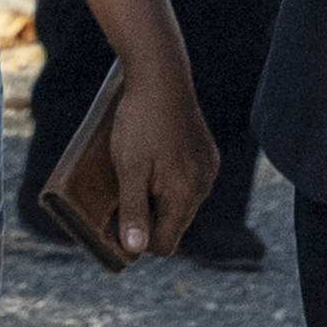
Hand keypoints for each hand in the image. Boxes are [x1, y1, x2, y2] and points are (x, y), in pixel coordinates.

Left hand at [101, 59, 218, 259]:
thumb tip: (135, 249)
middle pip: (173, 225)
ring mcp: (208, 170)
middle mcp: (202, 187)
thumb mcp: (129, 169)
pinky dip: (171, 181)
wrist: (162, 77)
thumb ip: (134, 210)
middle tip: (124, 192)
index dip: (139, 241)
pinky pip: (189, 183)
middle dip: (149, 218)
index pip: (165, 244)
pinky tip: (156, 159)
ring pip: (181, 204)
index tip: (118, 223)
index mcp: (184, 195)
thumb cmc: (140, 122)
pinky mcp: (208, 156)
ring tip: (139, 172)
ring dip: (159, 199)